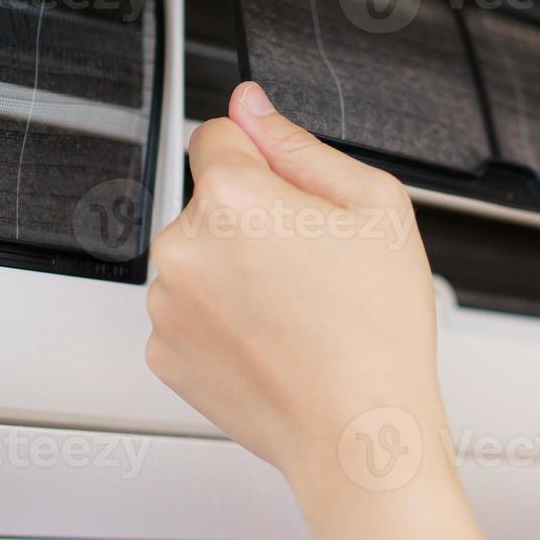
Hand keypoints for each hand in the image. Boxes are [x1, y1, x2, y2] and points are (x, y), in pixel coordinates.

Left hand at [145, 82, 444, 489]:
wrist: (358, 432)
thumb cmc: (375, 332)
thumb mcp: (374, 207)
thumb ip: (300, 146)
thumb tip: (254, 107)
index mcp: (232, 198)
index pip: (219, 136)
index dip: (264, 160)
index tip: (291, 197)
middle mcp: (183, 246)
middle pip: (210, 203)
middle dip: (253, 222)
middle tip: (314, 267)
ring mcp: (168, 304)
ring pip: (200, 260)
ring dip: (236, 273)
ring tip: (298, 313)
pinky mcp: (164, 353)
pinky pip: (191, 313)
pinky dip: (223, 321)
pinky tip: (274, 341)